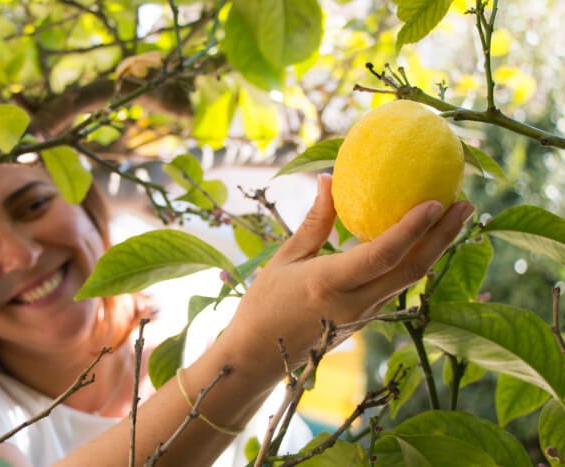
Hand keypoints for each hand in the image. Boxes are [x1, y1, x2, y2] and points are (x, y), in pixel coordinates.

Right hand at [229, 173, 474, 371]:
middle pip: (411, 269)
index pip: (381, 255)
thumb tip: (328, 179)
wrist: (258, 356)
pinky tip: (422, 242)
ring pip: (410, 280)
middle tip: (467, 203)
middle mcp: (354, 303)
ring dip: (436, 249)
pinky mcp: (366, 320)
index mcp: (329, 284)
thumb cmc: (263, 304)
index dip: (412, 228)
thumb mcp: (284, 259)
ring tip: (455, 218)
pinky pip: (397, 287)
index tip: (436, 201)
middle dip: (444, 236)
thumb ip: (314, 222)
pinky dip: (415, 261)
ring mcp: (364, 315)